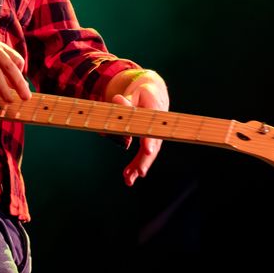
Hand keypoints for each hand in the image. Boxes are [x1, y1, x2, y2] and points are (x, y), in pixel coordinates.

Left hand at [111, 69, 168, 186]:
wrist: (154, 93)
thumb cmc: (142, 93)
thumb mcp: (134, 92)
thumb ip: (125, 99)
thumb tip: (116, 100)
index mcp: (154, 109)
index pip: (152, 126)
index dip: (150, 138)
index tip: (148, 150)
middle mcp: (157, 125)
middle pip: (153, 144)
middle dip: (146, 159)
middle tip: (140, 173)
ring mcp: (154, 134)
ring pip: (149, 153)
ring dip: (139, 166)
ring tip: (129, 180)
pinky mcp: (149, 141)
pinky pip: (144, 154)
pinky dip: (136, 165)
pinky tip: (128, 176)